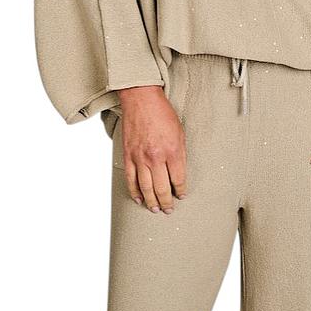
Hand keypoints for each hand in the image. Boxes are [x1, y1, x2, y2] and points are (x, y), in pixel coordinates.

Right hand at [116, 85, 187, 213]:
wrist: (141, 100)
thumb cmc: (162, 113)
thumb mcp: (180, 132)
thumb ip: (180, 154)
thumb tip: (179, 173)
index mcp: (172, 150)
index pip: (178, 180)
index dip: (180, 191)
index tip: (181, 195)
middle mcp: (156, 157)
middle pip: (162, 188)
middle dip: (167, 202)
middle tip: (169, 209)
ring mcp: (140, 158)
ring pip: (146, 188)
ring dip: (151, 202)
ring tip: (156, 209)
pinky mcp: (128, 155)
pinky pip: (131, 179)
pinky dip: (134, 192)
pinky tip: (139, 199)